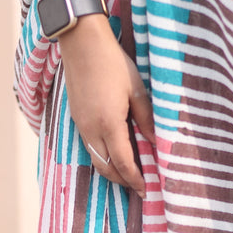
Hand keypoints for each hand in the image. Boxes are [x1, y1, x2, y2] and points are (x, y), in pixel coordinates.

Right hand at [58, 13, 154, 196]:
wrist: (81, 43)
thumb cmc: (112, 63)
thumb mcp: (137, 90)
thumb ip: (147, 120)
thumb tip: (156, 143)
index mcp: (109, 124)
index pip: (124, 164)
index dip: (136, 180)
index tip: (147, 190)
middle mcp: (91, 130)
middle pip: (107, 169)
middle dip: (123, 181)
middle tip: (139, 187)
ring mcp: (81, 126)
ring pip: (96, 161)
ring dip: (111, 172)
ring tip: (128, 176)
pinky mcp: (76, 119)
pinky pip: (89, 148)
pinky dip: (102, 158)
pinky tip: (114, 156)